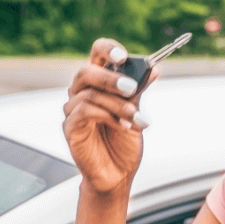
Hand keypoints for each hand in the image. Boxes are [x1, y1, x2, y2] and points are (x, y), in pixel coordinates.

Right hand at [63, 38, 159, 193]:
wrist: (118, 173)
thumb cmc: (124, 142)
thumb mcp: (135, 112)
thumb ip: (139, 91)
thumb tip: (154, 69)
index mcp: (98, 83)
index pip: (97, 54)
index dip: (108, 50)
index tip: (123, 56)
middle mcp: (82, 92)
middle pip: (87, 71)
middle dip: (111, 79)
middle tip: (132, 88)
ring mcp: (73, 109)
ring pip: (90, 94)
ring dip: (118, 106)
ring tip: (136, 119)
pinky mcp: (70, 126)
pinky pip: (86, 112)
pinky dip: (109, 117)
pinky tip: (124, 126)